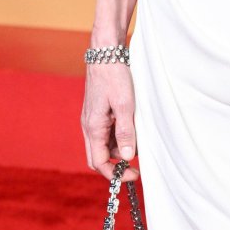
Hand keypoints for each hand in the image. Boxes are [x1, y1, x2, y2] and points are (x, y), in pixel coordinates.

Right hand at [82, 62, 138, 180]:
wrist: (105, 53)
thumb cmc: (114, 76)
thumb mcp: (124, 105)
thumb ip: (125, 132)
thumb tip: (127, 156)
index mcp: (93, 127)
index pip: (99, 162)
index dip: (115, 174)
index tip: (134, 175)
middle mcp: (89, 126)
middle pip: (99, 157)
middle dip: (117, 165)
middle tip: (137, 167)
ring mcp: (93, 120)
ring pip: (104, 145)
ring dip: (120, 150)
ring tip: (139, 143)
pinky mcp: (98, 113)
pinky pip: (107, 133)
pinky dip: (119, 137)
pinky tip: (133, 131)